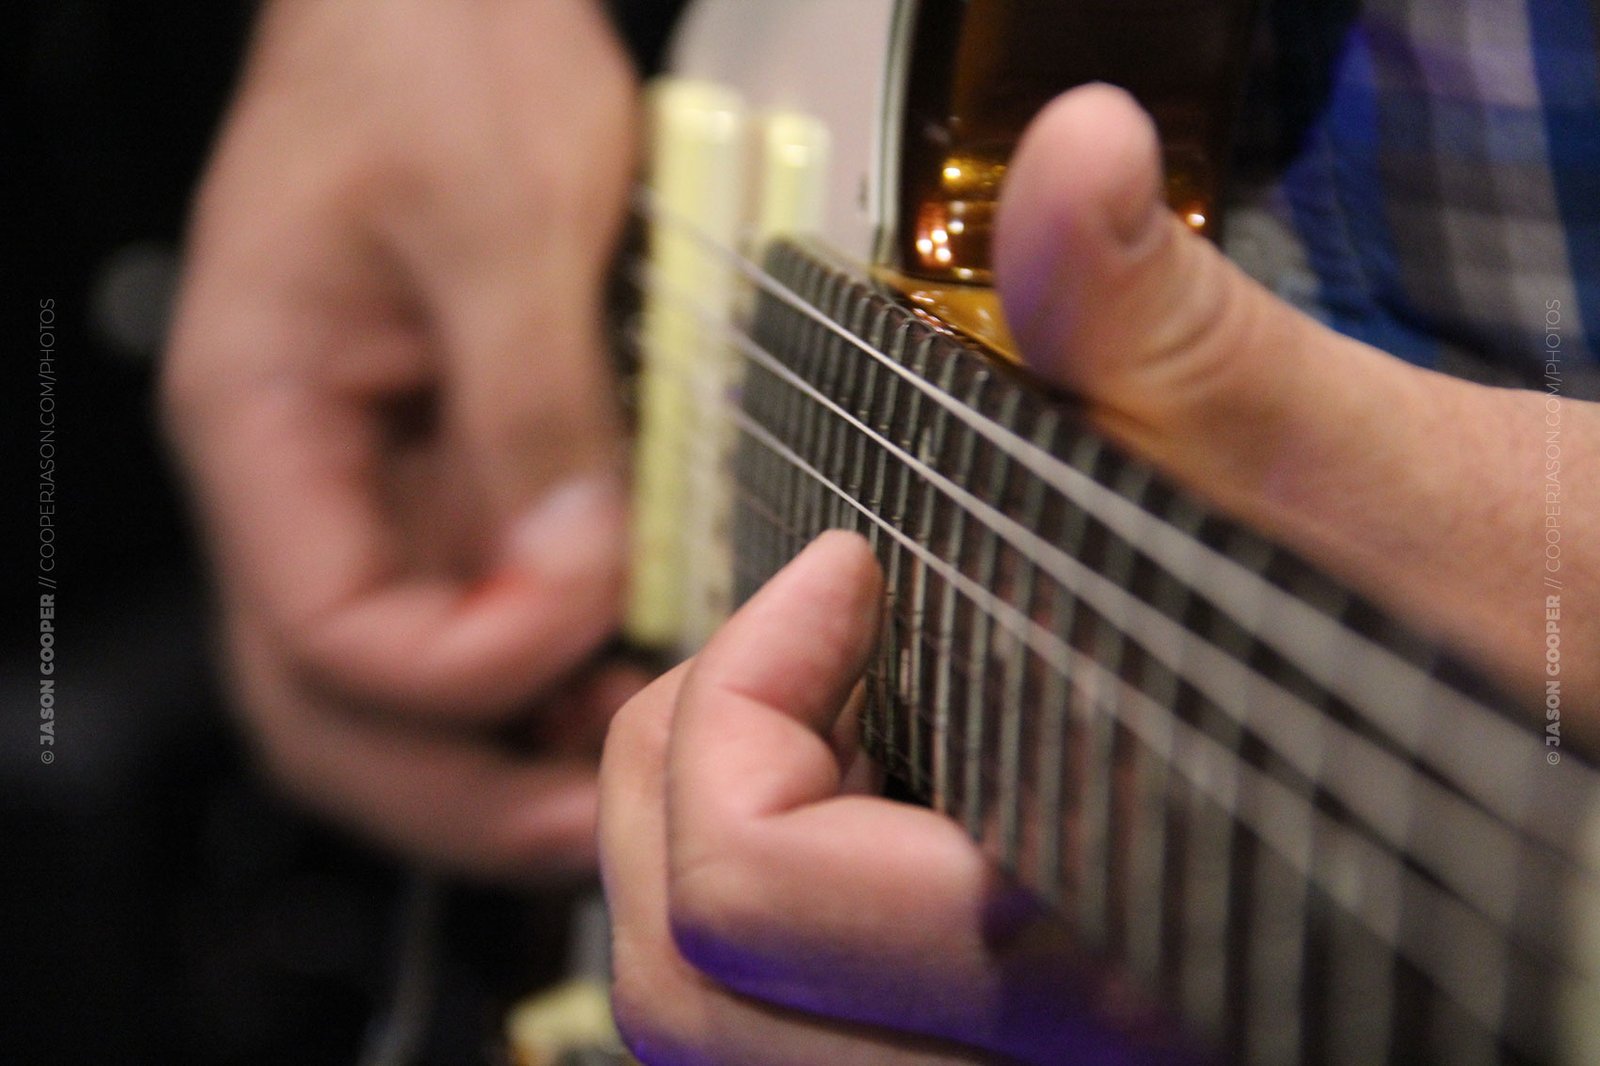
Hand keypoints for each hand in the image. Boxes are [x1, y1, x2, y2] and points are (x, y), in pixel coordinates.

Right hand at [163, 0, 638, 880]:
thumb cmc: (433, 56)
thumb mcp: (501, 213)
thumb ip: (534, 408)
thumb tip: (578, 574)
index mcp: (263, 418)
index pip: (329, 635)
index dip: (464, 669)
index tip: (593, 626)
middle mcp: (304, 477)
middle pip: (342, 710)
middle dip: (470, 792)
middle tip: (609, 829)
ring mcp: (376, 484)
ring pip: (407, 689)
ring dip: (513, 753)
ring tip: (637, 771)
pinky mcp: (450, 470)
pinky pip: (477, 613)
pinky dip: (548, 676)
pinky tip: (631, 679)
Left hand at [599, 84, 1597, 1060]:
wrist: (1592, 702)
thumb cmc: (1526, 628)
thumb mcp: (1371, 478)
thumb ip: (1179, 336)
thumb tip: (1078, 152)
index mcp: (1123, 940)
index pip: (758, 895)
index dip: (737, 698)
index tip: (842, 571)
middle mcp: (1073, 1057)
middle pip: (694, 997)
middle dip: (678, 785)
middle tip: (782, 649)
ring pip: (730, 1040)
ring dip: (702, 849)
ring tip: (799, 709)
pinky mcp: (1055, 1047)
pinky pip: (813, 1033)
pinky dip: (770, 900)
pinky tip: (859, 777)